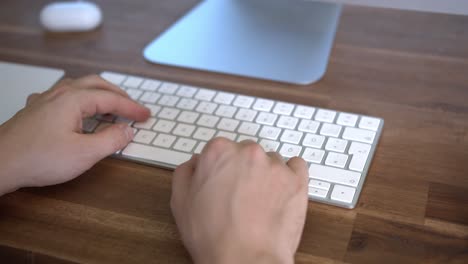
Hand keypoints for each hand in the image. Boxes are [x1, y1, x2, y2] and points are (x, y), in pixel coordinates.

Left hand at [0, 75, 149, 194]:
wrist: (0, 164)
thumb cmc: (37, 158)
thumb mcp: (84, 154)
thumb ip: (111, 140)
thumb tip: (128, 131)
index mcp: (74, 100)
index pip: (111, 99)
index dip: (131, 108)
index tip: (145, 115)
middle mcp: (59, 94)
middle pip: (96, 84)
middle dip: (118, 95)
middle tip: (132, 108)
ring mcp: (45, 100)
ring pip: (79, 87)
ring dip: (99, 94)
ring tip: (110, 108)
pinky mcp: (36, 110)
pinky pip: (64, 96)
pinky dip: (81, 99)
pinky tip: (77, 110)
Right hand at [171, 138, 308, 263]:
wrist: (245, 259)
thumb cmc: (214, 236)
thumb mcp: (180, 202)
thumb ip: (186, 173)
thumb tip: (195, 162)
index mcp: (218, 152)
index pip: (219, 149)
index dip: (219, 169)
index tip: (221, 182)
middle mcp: (247, 152)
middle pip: (245, 152)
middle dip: (242, 169)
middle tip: (238, 195)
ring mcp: (275, 165)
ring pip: (270, 161)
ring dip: (265, 174)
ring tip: (259, 202)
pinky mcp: (296, 179)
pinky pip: (296, 166)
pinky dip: (290, 175)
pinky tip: (281, 191)